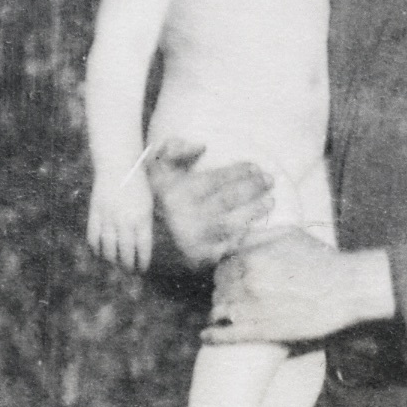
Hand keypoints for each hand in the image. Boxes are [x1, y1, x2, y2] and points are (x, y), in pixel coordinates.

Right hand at [87, 169, 155, 271]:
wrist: (117, 167)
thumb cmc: (136, 187)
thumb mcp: (147, 205)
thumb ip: (145, 226)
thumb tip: (141, 249)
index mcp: (142, 218)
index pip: (143, 248)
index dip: (142, 262)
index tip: (142, 270)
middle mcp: (125, 219)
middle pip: (125, 251)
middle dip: (127, 265)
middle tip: (128, 271)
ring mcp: (109, 216)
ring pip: (108, 247)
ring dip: (111, 260)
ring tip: (114, 264)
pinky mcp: (95, 212)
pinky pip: (93, 236)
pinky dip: (95, 248)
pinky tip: (99, 253)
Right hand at [147, 138, 273, 268]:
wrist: (136, 244)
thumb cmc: (148, 201)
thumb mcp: (151, 171)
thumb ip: (173, 150)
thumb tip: (202, 146)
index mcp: (176, 194)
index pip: (217, 179)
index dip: (239, 172)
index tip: (255, 167)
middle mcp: (187, 218)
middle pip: (230, 200)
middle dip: (253, 188)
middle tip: (270, 180)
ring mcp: (196, 241)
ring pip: (233, 224)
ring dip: (255, 212)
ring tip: (270, 202)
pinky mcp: (201, 260)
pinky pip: (230, 246)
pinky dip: (245, 237)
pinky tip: (257, 228)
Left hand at [206, 236, 396, 344]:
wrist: (346, 289)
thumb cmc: (321, 260)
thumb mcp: (288, 234)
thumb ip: (256, 235)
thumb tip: (232, 239)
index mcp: (250, 258)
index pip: (221, 264)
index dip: (225, 268)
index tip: (232, 273)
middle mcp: (246, 283)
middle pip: (218, 287)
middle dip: (222, 288)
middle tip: (231, 292)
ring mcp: (252, 309)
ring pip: (218, 309)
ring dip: (219, 309)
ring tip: (223, 311)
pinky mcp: (262, 331)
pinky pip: (228, 335)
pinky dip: (213, 335)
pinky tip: (205, 336)